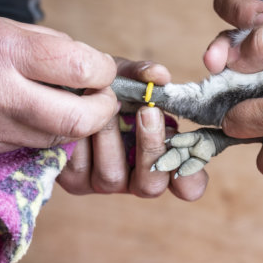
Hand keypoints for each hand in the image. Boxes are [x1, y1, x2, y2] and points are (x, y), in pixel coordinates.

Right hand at [0, 9, 119, 158]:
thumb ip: (41, 45)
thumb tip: (86, 61)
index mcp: (3, 49)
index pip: (81, 69)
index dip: (103, 71)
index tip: (100, 69)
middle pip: (78, 119)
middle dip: (102, 111)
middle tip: (100, 98)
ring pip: (56, 139)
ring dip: (74, 125)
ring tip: (67, 103)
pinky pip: (27, 147)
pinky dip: (41, 133)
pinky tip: (31, 114)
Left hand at [58, 59, 208, 199]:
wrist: (71, 88)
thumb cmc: (111, 87)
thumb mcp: (130, 76)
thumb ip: (145, 76)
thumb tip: (159, 75)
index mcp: (165, 159)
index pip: (189, 186)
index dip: (191, 179)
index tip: (190, 151)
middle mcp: (137, 178)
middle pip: (151, 185)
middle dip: (150, 147)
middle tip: (147, 111)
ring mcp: (106, 182)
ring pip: (111, 177)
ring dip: (110, 137)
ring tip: (107, 103)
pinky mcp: (75, 181)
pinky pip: (79, 167)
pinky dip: (82, 138)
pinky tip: (81, 112)